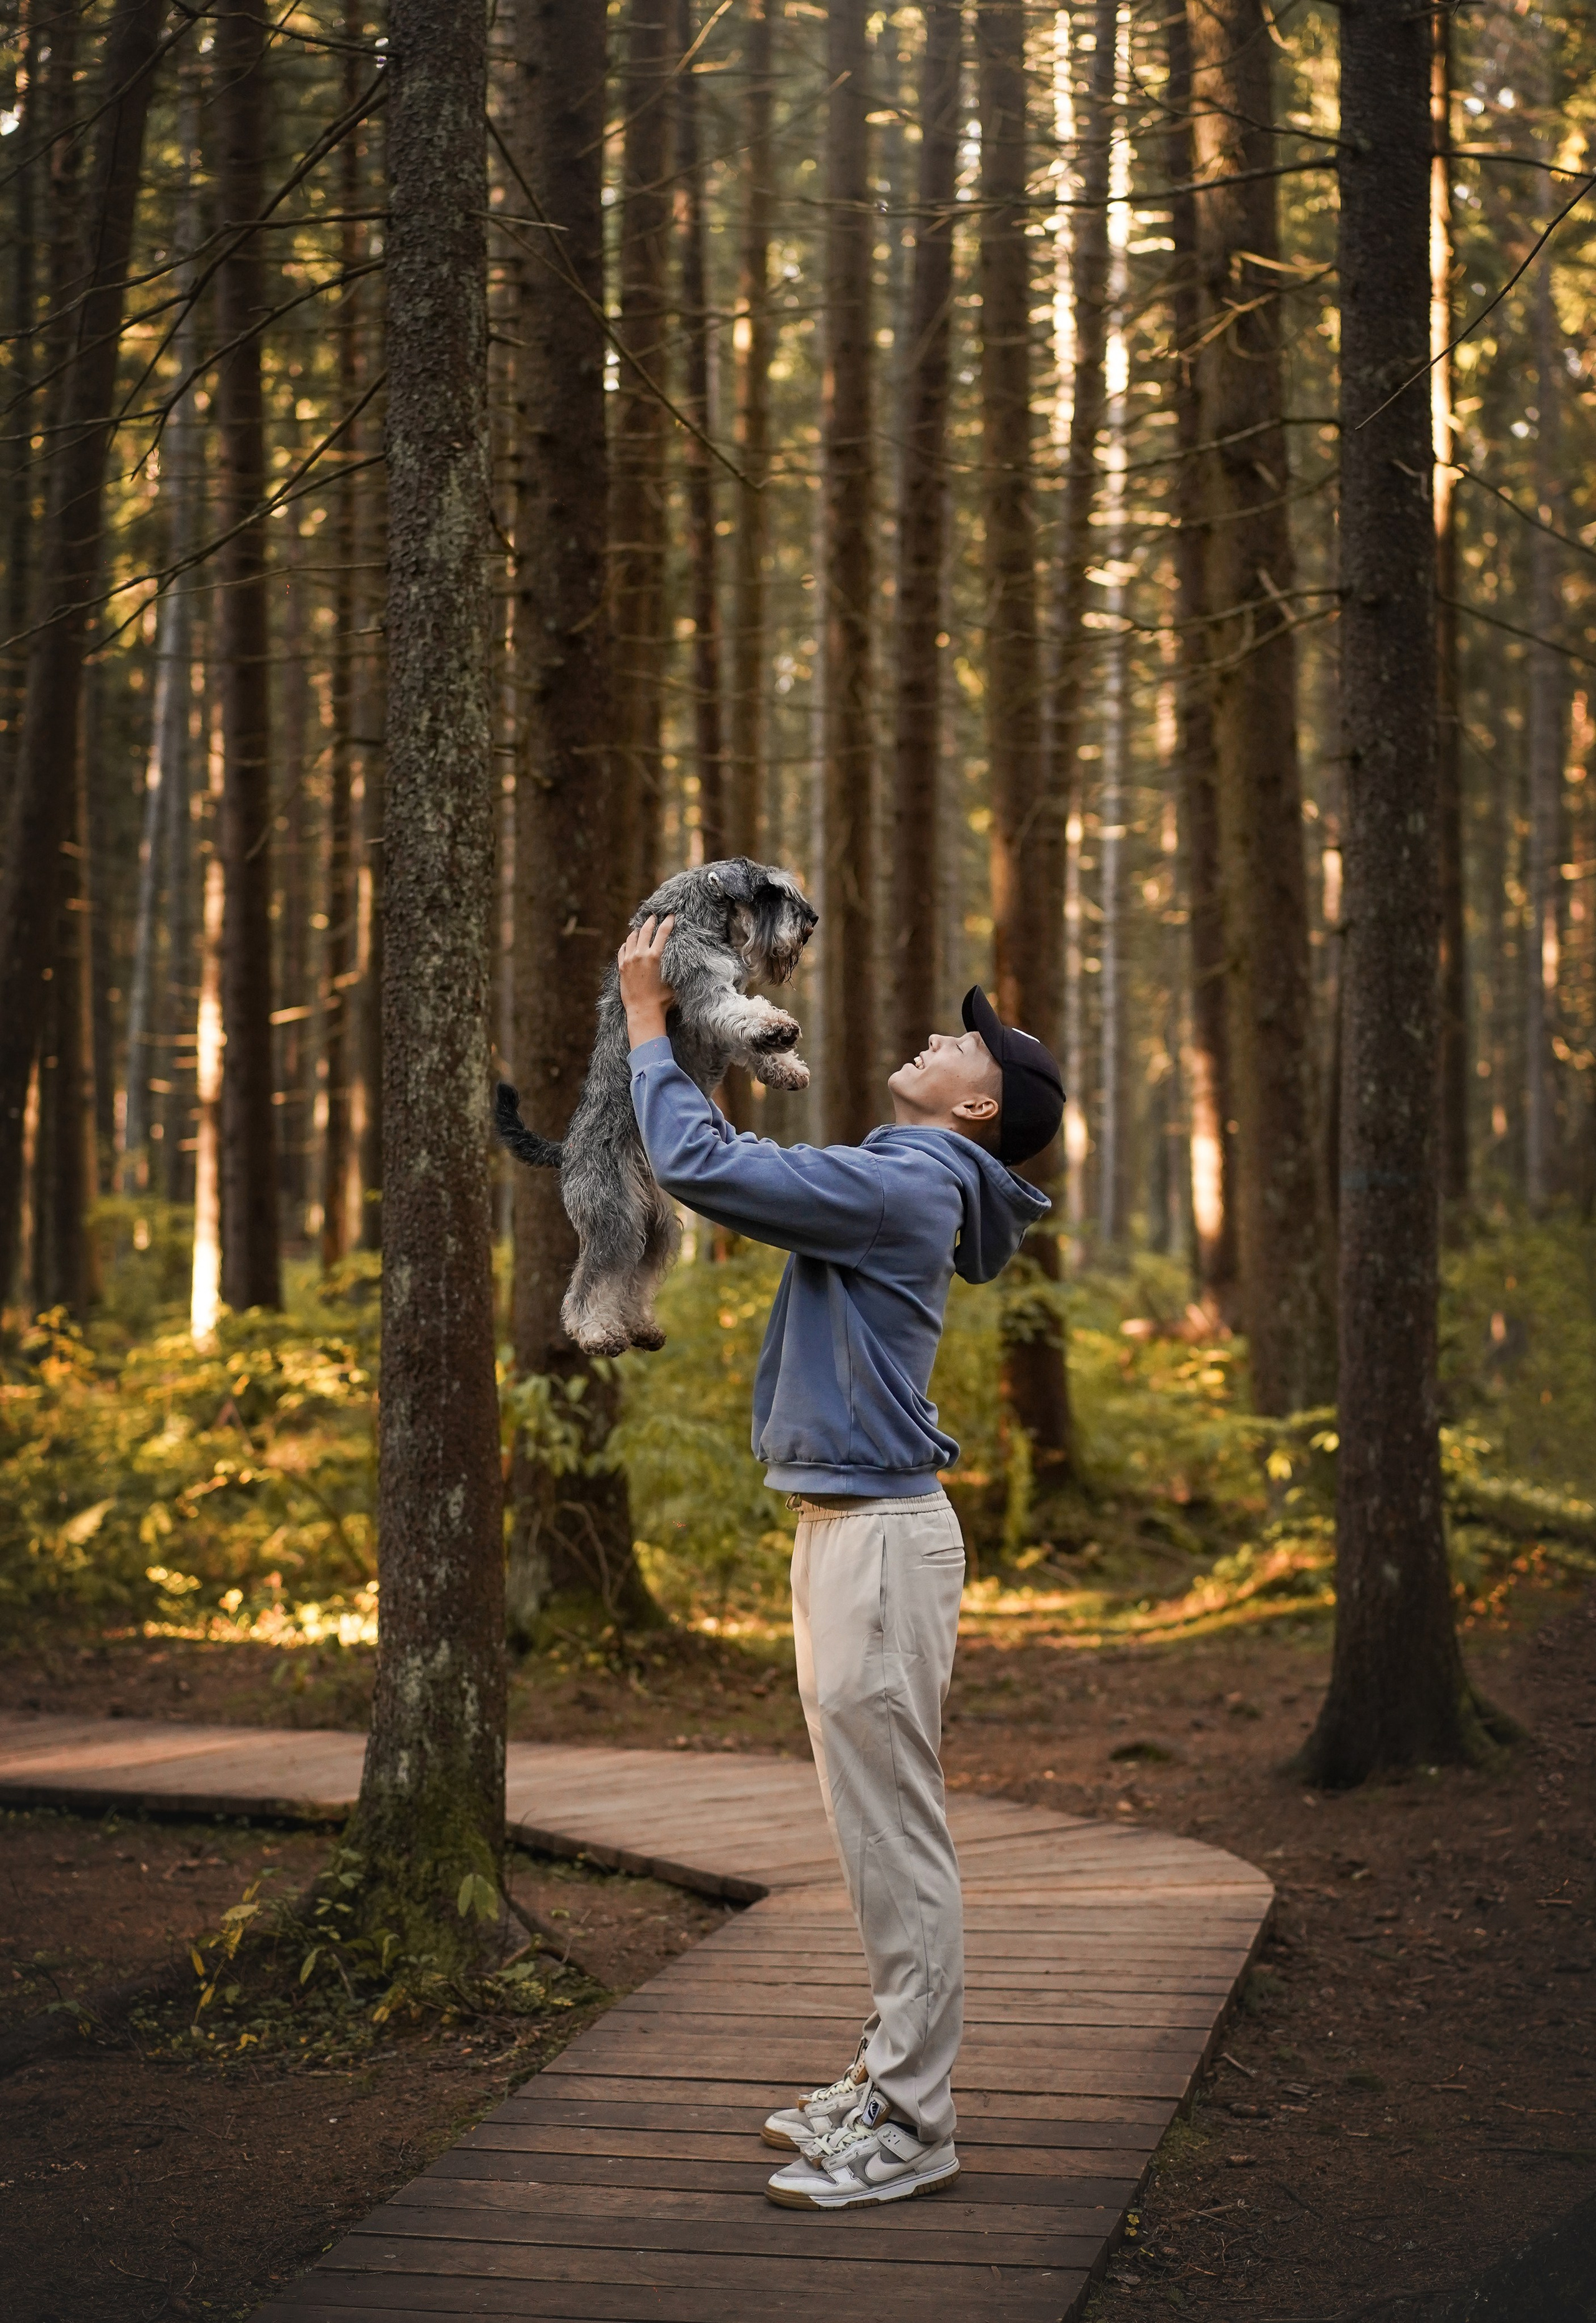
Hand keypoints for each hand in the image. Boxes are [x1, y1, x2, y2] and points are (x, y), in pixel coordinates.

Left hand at [618, 914, 675, 1045]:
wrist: (643, 1011)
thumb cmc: (662, 1000)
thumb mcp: (673, 981)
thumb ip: (675, 968)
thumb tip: (683, 961)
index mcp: (655, 957)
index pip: (662, 932)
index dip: (668, 922)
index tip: (671, 915)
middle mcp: (640, 955)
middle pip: (645, 930)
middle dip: (650, 921)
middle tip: (654, 916)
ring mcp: (629, 960)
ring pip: (631, 938)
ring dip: (637, 931)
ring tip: (641, 928)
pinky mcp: (622, 967)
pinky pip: (623, 949)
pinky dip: (627, 943)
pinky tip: (629, 943)